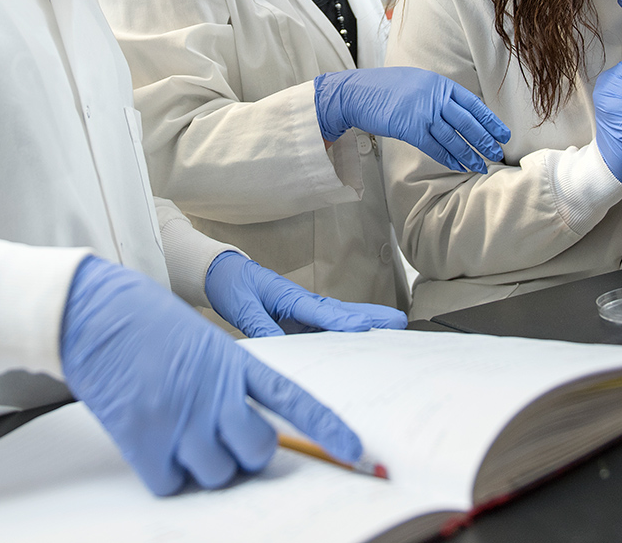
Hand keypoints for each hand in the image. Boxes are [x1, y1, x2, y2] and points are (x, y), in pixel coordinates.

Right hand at [60, 256, 361, 494]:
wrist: (92, 313)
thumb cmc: (145, 323)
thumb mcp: (202, 343)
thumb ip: (230, 382)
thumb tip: (248, 431)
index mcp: (234, 363)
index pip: (294, 399)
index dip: (326, 429)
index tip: (355, 453)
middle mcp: (214, 392)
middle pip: (257, 451)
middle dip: (246, 453)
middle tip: (223, 436)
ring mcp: (180, 417)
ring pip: (216, 473)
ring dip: (203, 464)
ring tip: (180, 433)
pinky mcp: (144, 438)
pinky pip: (170, 483)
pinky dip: (165, 473)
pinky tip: (153, 443)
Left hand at [204, 251, 407, 337]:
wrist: (223, 274)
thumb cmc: (233, 286)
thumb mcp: (242, 307)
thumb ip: (260, 326)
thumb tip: (278, 347)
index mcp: (290, 296)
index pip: (321, 311)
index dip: (343, 321)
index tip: (365, 327)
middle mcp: (303, 303)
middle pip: (341, 313)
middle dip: (370, 318)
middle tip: (399, 323)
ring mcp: (304, 313)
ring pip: (338, 321)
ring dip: (364, 326)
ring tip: (393, 333)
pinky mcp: (300, 322)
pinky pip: (326, 330)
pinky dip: (345, 336)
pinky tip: (361, 347)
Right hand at [314, 67, 510, 173]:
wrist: (358, 92)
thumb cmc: (385, 89)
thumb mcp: (417, 82)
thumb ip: (437, 94)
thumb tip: (456, 109)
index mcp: (439, 84)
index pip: (472, 104)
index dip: (489, 120)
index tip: (502, 132)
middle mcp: (434, 96)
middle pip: (467, 121)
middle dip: (484, 139)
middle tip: (497, 152)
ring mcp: (423, 112)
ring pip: (453, 136)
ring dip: (469, 153)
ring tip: (480, 165)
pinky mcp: (410, 127)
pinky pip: (435, 146)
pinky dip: (448, 157)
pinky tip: (458, 166)